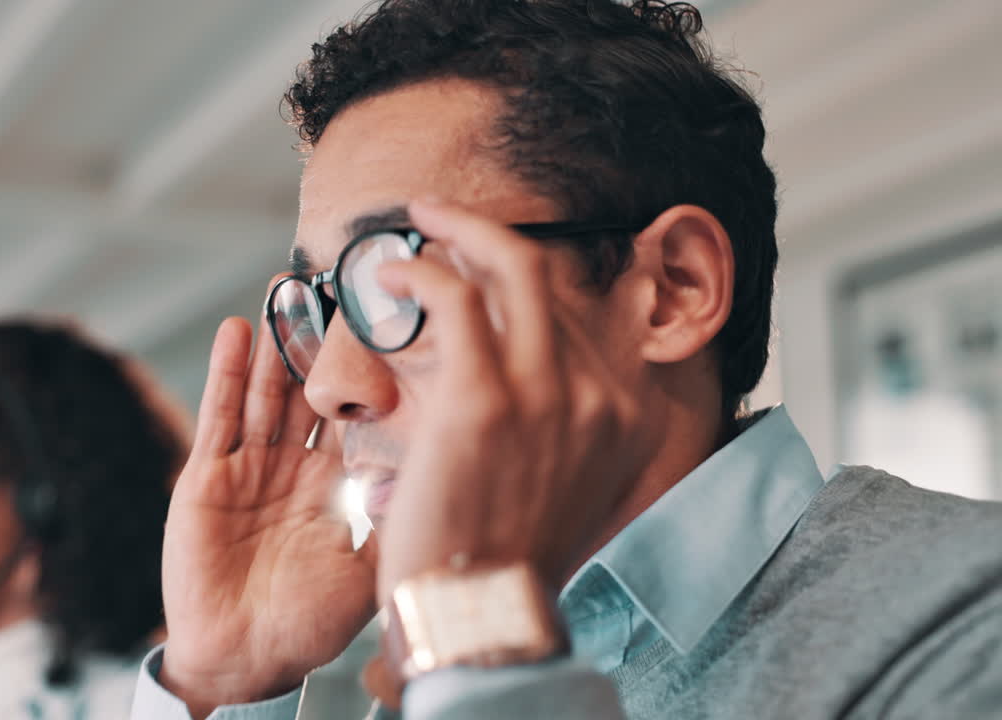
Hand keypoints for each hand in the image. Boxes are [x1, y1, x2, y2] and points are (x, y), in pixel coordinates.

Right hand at [159, 300, 377, 716]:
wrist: (246, 658)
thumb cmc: (311, 622)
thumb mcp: (371, 564)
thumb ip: (396, 511)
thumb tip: (445, 459)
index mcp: (338, 483)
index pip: (358, 413)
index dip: (372, 369)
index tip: (393, 321)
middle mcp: (295, 467)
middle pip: (310, 388)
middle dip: (321, 339)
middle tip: (337, 281)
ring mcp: (250, 468)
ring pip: (267, 391)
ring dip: (275, 341)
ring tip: (287, 284)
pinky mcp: (208, 477)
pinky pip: (220, 418)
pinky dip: (228, 375)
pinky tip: (237, 331)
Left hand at [374, 198, 655, 605]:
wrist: (483, 619)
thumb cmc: (505, 561)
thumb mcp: (569, 488)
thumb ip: (570, 429)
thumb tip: (543, 389)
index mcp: (628, 416)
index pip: (587, 312)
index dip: (532, 276)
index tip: (491, 260)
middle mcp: (603, 394)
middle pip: (552, 278)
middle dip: (493, 236)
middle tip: (447, 221)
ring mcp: (551, 390)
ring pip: (513, 265)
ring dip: (460, 232)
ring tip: (418, 226)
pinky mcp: (487, 395)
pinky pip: (457, 296)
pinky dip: (423, 270)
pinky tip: (393, 274)